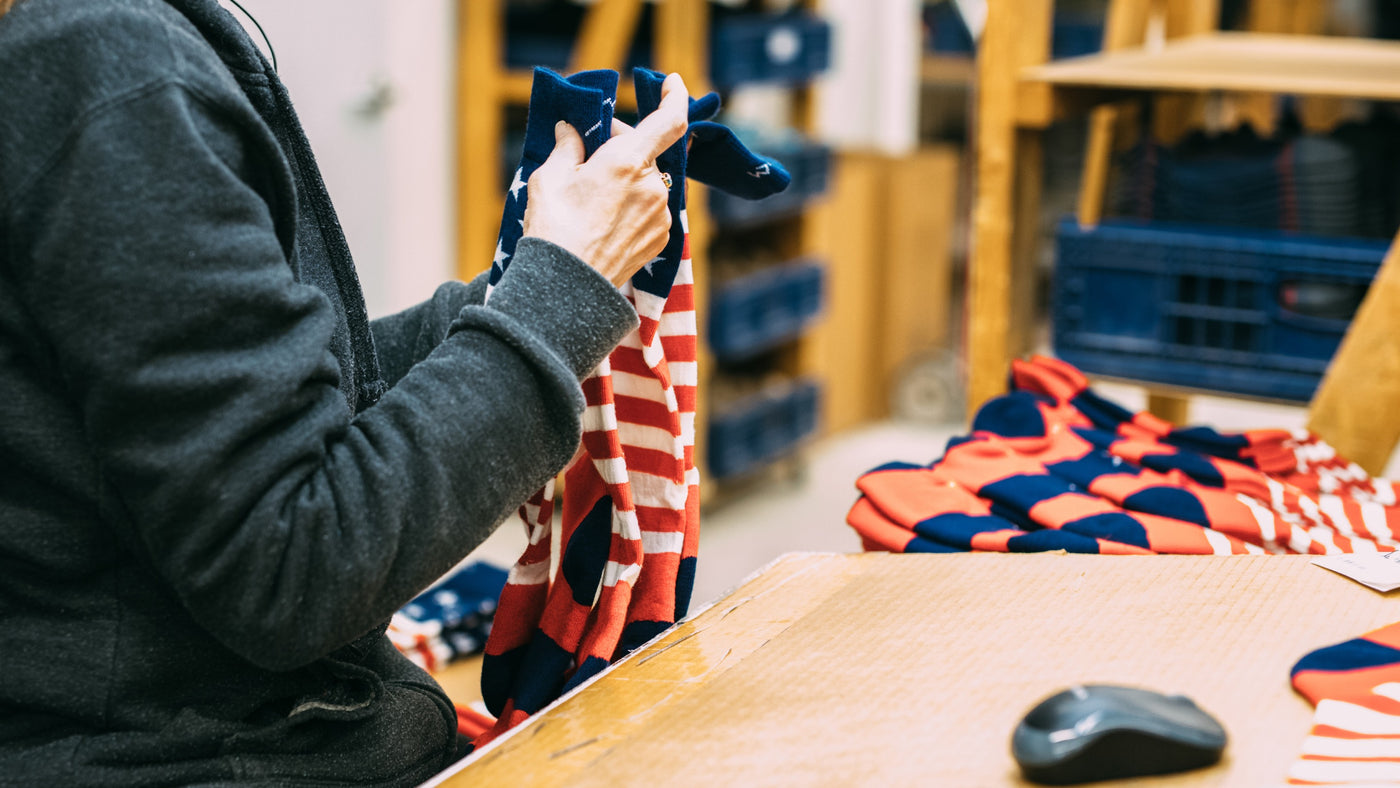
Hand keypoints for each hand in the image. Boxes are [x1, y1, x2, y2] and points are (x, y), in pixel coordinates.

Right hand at [522, 73, 688, 286]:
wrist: (568, 288)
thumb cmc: (554, 229)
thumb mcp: (550, 177)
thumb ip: (567, 147)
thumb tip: (571, 131)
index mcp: (628, 162)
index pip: (668, 120)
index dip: (675, 97)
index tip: (672, 83)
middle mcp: (653, 186)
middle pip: (647, 152)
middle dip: (623, 146)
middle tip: (589, 153)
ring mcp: (660, 215)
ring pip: (649, 181)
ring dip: (628, 178)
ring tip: (593, 196)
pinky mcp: (661, 239)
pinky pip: (651, 208)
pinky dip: (633, 203)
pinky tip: (605, 219)